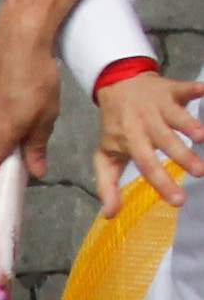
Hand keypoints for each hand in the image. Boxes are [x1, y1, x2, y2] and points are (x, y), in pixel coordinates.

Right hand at [0, 9, 58, 180]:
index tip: (14, 161)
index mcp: (0, 133)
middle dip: (5, 141)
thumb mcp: (47, 115)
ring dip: (2, 121)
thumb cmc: (37, 78)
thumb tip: (36, 173)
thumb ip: (37, 146)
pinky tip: (14, 86)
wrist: (19, 37)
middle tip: (29, 125)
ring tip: (24, 100)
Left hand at [93, 69, 203, 211]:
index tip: (179, 201)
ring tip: (202, 136)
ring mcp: (158, 105)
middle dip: (182, 156)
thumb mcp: (105, 156)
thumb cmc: (115, 126)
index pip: (146, 165)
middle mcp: (144, 123)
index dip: (162, 183)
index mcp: (130, 141)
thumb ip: (107, 185)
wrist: (117, 84)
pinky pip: (185, 88)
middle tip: (200, 172)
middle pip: (165, 141)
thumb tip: (109, 214)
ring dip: (190, 124)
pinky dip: (195, 89)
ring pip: (176, 116)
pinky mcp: (171, 88)